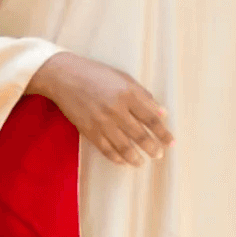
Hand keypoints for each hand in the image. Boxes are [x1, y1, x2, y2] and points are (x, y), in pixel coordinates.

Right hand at [26, 52, 172, 165]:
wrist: (65, 77)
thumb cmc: (96, 74)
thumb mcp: (124, 78)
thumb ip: (143, 95)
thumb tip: (162, 113)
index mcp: (128, 94)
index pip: (151, 118)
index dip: (163, 132)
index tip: (170, 142)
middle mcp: (116, 109)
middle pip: (140, 135)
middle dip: (152, 148)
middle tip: (158, 155)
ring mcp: (102, 122)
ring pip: (123, 146)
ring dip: (135, 157)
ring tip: (141, 162)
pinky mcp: (89, 130)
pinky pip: (105, 149)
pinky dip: (116, 157)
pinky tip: (123, 161)